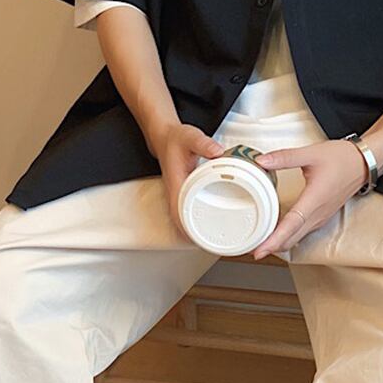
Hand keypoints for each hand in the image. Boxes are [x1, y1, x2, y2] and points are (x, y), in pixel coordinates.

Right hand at [150, 123, 224, 238]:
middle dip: (195, 238)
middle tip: (214, 246)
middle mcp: (175, 193)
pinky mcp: (181, 192)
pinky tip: (206, 224)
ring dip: (194, 232)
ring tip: (212, 241)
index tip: (202, 241)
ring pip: (182, 220)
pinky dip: (194, 221)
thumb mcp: (191, 137)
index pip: (179, 215)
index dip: (189, 231)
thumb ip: (205, 144)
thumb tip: (218, 153)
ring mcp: (177, 194)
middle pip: (181, 224)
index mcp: (176, 184)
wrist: (164, 137)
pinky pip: (186, 212)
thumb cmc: (175, 139)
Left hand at [251, 139, 367, 259]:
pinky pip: (303, 232)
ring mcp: (321, 217)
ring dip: (280, 242)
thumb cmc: (342, 159)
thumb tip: (262, 160)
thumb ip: (284, 157)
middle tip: (251, 248)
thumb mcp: (311, 154)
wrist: (364, 162)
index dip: (273, 240)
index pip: (291, 225)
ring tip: (260, 241)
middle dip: (271, 247)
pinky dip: (289, 236)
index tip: (259, 250)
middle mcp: (318, 214)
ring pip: (297, 237)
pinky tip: (278, 230)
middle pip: (292, 238)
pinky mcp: (322, 216)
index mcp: (314, 200)